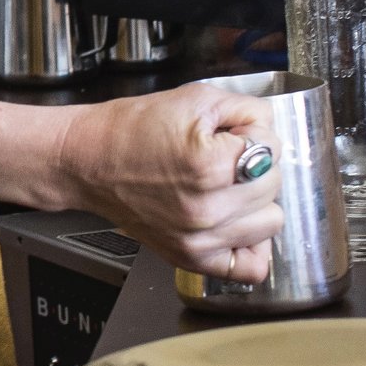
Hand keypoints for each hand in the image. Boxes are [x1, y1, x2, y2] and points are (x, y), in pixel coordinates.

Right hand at [53, 83, 285, 281]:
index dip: (253, 131)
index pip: (272, 147)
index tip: (231, 132)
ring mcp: (201, 239)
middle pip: (275, 185)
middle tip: (226, 157)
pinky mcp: (192, 258)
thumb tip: (272, 129)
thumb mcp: (196, 98)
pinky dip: (250, 245)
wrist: (90, 161)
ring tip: (228, 188)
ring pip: (272, 222)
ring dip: (256, 202)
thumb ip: (248, 108)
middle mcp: (208, 209)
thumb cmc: (134, 129)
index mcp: (211, 165)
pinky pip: (251, 266)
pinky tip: (234, 223)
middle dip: (256, 165)